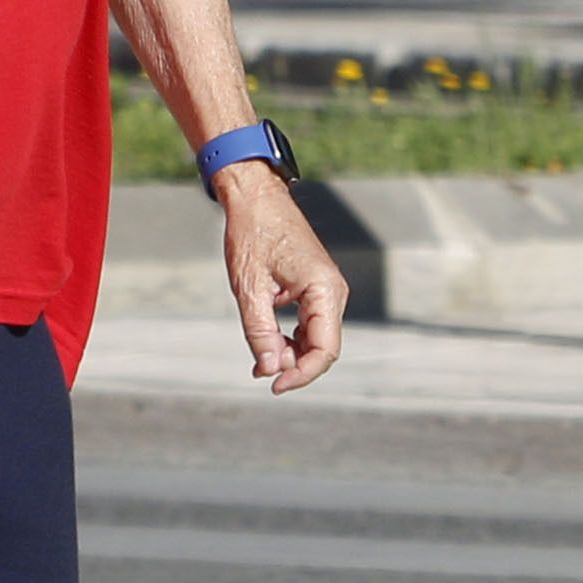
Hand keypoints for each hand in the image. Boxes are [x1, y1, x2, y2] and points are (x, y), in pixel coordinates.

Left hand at [218, 166, 348, 393]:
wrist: (255, 196)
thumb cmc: (252, 233)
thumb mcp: (249, 287)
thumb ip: (260, 331)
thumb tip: (270, 369)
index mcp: (324, 288)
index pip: (325, 349)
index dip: (301, 374)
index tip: (274, 385)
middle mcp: (333, 290)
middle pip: (324, 347)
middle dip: (294, 365)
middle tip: (260, 370)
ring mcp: (327, 288)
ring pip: (317, 338)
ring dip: (291, 353)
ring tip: (261, 356)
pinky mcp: (316, 287)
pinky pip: (310, 324)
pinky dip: (291, 338)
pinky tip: (269, 343)